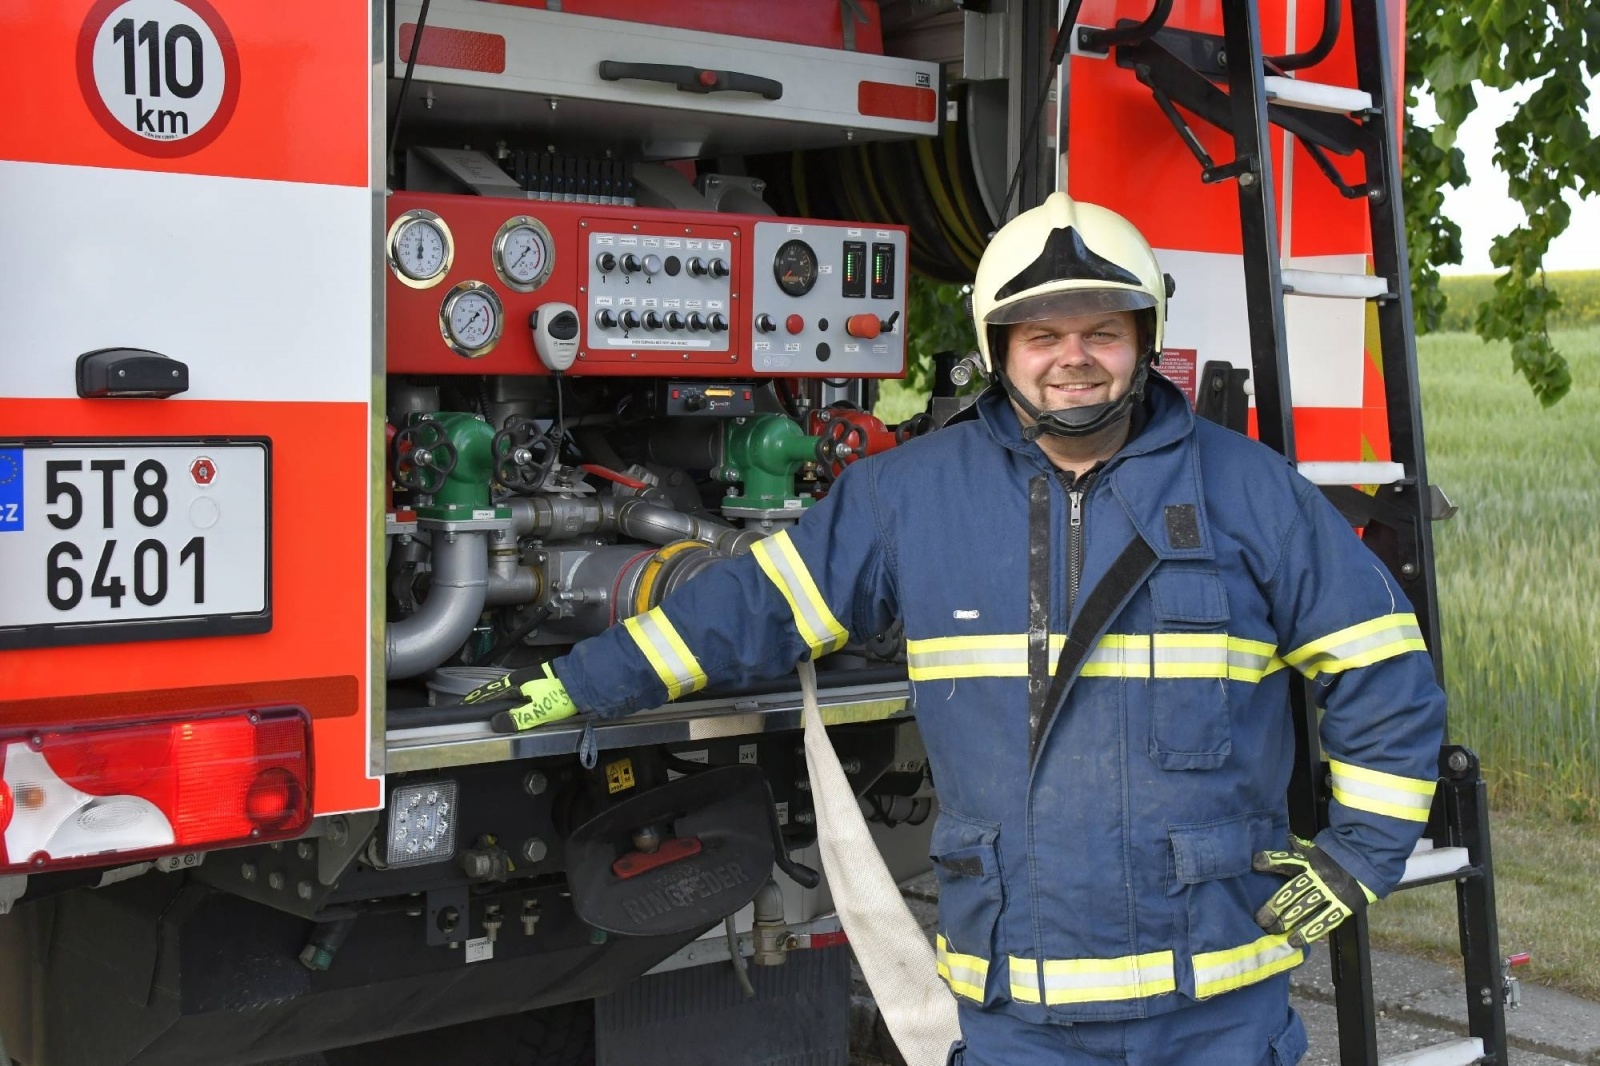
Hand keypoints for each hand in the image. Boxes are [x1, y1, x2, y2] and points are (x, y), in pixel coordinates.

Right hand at [461, 662, 579, 732]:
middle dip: (482, 698)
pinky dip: (508, 697)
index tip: (463, 708)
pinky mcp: (540, 682)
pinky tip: (511, 703)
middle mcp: (520, 679)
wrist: (583, 680)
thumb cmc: (559, 695)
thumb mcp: (537, 711)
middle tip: (470, 708)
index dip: (476, 701)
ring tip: (486, 707)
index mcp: (515, 684)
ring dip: (495, 697)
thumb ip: (516, 718)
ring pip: (507, 690)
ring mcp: (531, 679)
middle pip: (496, 690)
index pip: (489, 694)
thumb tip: (494, 724)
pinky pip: (518, 691)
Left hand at [1252, 839, 1377, 947]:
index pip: (1287, 859)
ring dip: (1288, 920)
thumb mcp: (1316, 849)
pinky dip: (1309, 932)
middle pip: (1293, 890)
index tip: (1256, 864)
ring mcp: (1331, 891)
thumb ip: (1298, 849)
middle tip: (1261, 920)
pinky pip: (1325, 921)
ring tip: (1273, 931)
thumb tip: (1278, 843)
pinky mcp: (1343, 905)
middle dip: (1275, 906)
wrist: (1368, 861)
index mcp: (1310, 859)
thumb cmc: (1336, 857)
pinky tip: (1295, 941)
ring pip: (1305, 907)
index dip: (1271, 860)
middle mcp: (1318, 875)